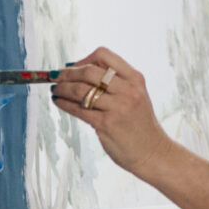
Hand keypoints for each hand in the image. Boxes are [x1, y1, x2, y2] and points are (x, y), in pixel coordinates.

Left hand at [53, 48, 168, 179]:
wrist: (152, 152)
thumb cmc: (139, 124)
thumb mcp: (136, 95)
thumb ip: (115, 82)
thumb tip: (80, 70)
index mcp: (135, 79)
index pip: (104, 55)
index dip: (84, 59)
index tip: (73, 67)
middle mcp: (128, 90)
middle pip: (89, 71)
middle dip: (68, 73)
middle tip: (57, 77)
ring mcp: (118, 107)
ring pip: (81, 90)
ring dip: (62, 88)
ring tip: (55, 89)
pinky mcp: (107, 124)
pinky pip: (79, 109)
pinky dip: (64, 103)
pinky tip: (59, 101)